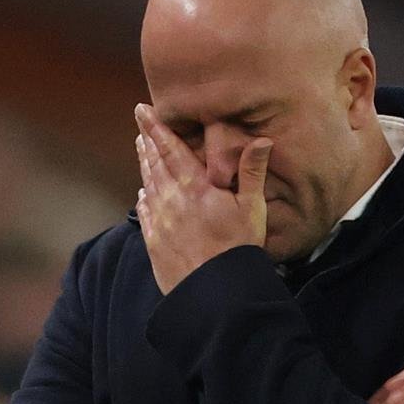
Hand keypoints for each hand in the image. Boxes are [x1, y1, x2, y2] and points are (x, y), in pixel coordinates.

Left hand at [134, 103, 272, 293]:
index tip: (144, 110)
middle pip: (155, 164)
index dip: (157, 128)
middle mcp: (172, 200)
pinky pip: (144, 212)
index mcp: (196, 187)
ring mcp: (160, 221)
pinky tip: (144, 192)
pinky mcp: (154, 242)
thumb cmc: (238, 249)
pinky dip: (143, 197)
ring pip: (148, 185)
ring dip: (145, 165)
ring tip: (142, 150)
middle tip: (141, 125)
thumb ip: (252, 172)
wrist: (215, 293)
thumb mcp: (253, 208)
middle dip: (148, 142)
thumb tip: (261, 140)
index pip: (171, 149)